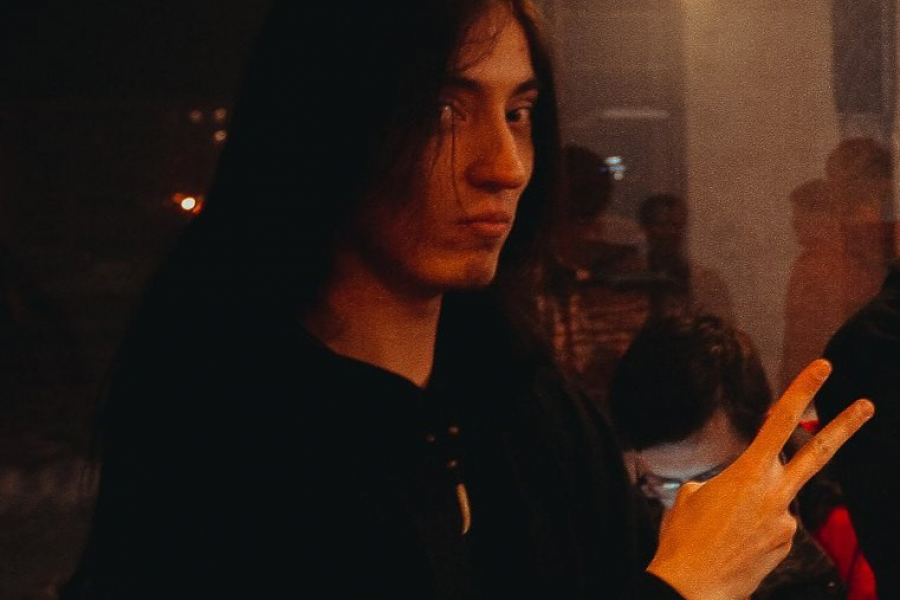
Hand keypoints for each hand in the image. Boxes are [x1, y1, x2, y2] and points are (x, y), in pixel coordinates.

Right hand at [646, 358, 873, 599]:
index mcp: (750, 472)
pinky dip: (753, 528)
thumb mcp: (690, 495)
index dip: (803, 389)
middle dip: (844, 426)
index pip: (781, 420)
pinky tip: (731, 541)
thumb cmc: (684, 538)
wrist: (692, 587)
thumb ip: (718, 482)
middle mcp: (777, 494)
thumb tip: (730, 490)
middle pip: (819, 453)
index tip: (823, 367)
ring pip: (778, 498)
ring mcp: (786, 522)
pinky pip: (772, 525)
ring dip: (754, 505)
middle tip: (867, 405)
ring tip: (721, 529)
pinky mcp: (786, 546)